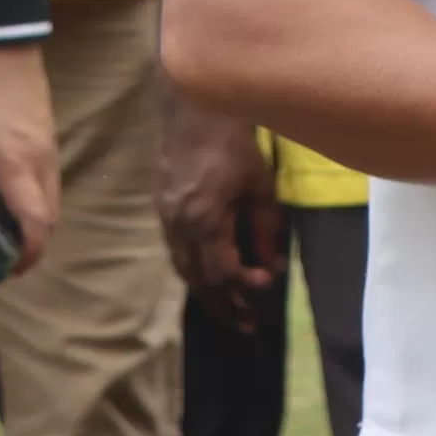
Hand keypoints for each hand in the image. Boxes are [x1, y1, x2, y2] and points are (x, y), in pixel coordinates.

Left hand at [0, 44, 59, 274]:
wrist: (1, 35)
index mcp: (13, 162)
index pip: (35, 219)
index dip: (27, 250)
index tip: (8, 269)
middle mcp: (39, 159)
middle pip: (50, 213)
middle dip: (31, 241)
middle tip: (0, 256)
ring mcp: (48, 144)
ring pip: (52, 195)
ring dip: (34, 218)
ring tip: (1, 228)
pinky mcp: (46, 132)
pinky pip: (47, 176)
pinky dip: (34, 195)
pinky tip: (5, 193)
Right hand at [156, 80, 279, 324]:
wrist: (192, 110)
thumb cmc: (233, 143)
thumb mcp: (261, 186)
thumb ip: (267, 230)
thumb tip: (273, 269)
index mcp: (203, 220)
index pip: (221, 271)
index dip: (244, 286)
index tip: (266, 287)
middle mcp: (179, 226)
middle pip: (198, 280)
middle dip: (224, 305)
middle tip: (247, 326)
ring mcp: (166, 219)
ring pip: (184, 269)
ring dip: (207, 293)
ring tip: (230, 310)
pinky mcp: (163, 210)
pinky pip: (177, 253)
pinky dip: (195, 272)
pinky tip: (210, 277)